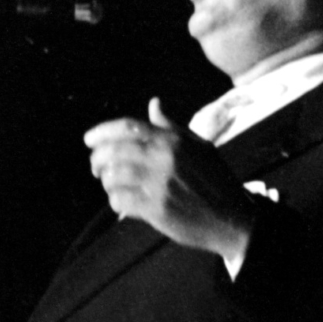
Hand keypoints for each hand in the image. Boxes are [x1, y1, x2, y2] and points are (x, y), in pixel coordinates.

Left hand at [84, 98, 256, 258]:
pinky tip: (120, 203)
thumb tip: (153, 104)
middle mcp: (164, 159)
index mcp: (173, 140)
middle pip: (114, 151)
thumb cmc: (216, 180)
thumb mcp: (200, 146)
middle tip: (95, 166)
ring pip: (114, 177)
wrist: (233, 218)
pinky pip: (121, 200)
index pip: (128, 127)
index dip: (102, 132)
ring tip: (110, 184)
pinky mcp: (157, 210)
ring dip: (106, 181)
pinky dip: (115, 201)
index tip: (88, 140)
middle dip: (97, 159)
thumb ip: (172, 126)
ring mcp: (159, 185)